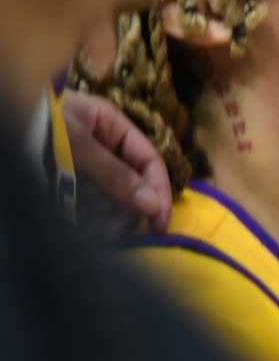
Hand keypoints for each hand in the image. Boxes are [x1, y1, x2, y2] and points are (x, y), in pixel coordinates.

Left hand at [60, 89, 170, 230]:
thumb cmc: (38, 127)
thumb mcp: (77, 147)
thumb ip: (115, 176)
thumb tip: (153, 205)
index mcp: (112, 126)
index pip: (149, 160)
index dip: (158, 191)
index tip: (158, 222)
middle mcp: (101, 144)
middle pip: (132, 181)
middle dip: (131, 208)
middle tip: (123, 234)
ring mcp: (82, 162)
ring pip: (110, 194)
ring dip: (110, 216)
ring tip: (101, 234)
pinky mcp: (63, 179)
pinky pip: (86, 201)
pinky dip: (89, 216)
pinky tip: (85, 228)